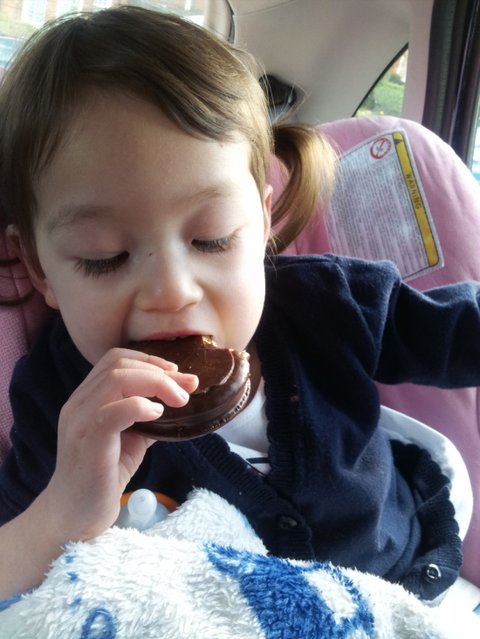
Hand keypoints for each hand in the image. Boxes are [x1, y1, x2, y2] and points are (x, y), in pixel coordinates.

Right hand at [42, 347, 197, 542]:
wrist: (74, 516)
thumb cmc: (103, 475)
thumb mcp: (131, 438)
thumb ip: (148, 416)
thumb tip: (179, 397)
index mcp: (86, 398)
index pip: (115, 359)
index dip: (150, 360)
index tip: (177, 373)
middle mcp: (79, 404)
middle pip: (118, 364)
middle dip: (159, 371)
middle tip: (187, 388)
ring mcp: (79, 421)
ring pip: (115, 379)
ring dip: (156, 383)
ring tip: (179, 400)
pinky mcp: (87, 443)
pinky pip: (112, 412)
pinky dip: (139, 406)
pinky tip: (158, 414)